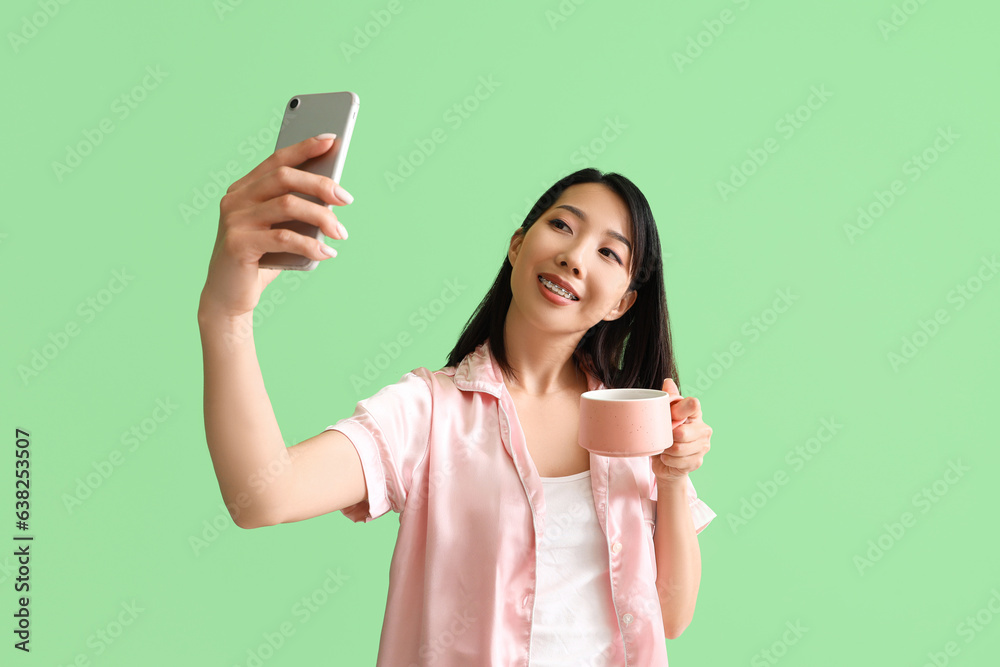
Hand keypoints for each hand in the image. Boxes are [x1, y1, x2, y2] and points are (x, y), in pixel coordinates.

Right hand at [199, 134, 352, 319]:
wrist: (228, 296)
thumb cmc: (260, 259)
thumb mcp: (279, 230)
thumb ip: (296, 211)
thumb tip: (333, 198)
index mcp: (243, 189)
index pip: (277, 160)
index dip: (304, 147)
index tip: (331, 139)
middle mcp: (235, 199)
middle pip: (284, 177)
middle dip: (320, 184)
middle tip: (346, 198)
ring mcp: (234, 220)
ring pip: (288, 205)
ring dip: (322, 218)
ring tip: (341, 233)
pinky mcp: (238, 244)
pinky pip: (283, 237)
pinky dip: (311, 245)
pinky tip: (327, 253)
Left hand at [650, 378, 711, 483]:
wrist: (666, 461)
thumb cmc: (666, 434)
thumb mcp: (664, 416)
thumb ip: (668, 399)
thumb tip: (668, 381)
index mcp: (695, 413)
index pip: (693, 404)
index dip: (679, 410)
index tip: (670, 415)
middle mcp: (703, 429)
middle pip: (682, 432)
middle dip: (668, 437)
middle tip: (663, 437)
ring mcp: (703, 447)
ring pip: (678, 449)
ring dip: (666, 450)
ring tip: (665, 447)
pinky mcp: (697, 461)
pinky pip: (677, 461)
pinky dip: (668, 460)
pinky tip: (668, 458)